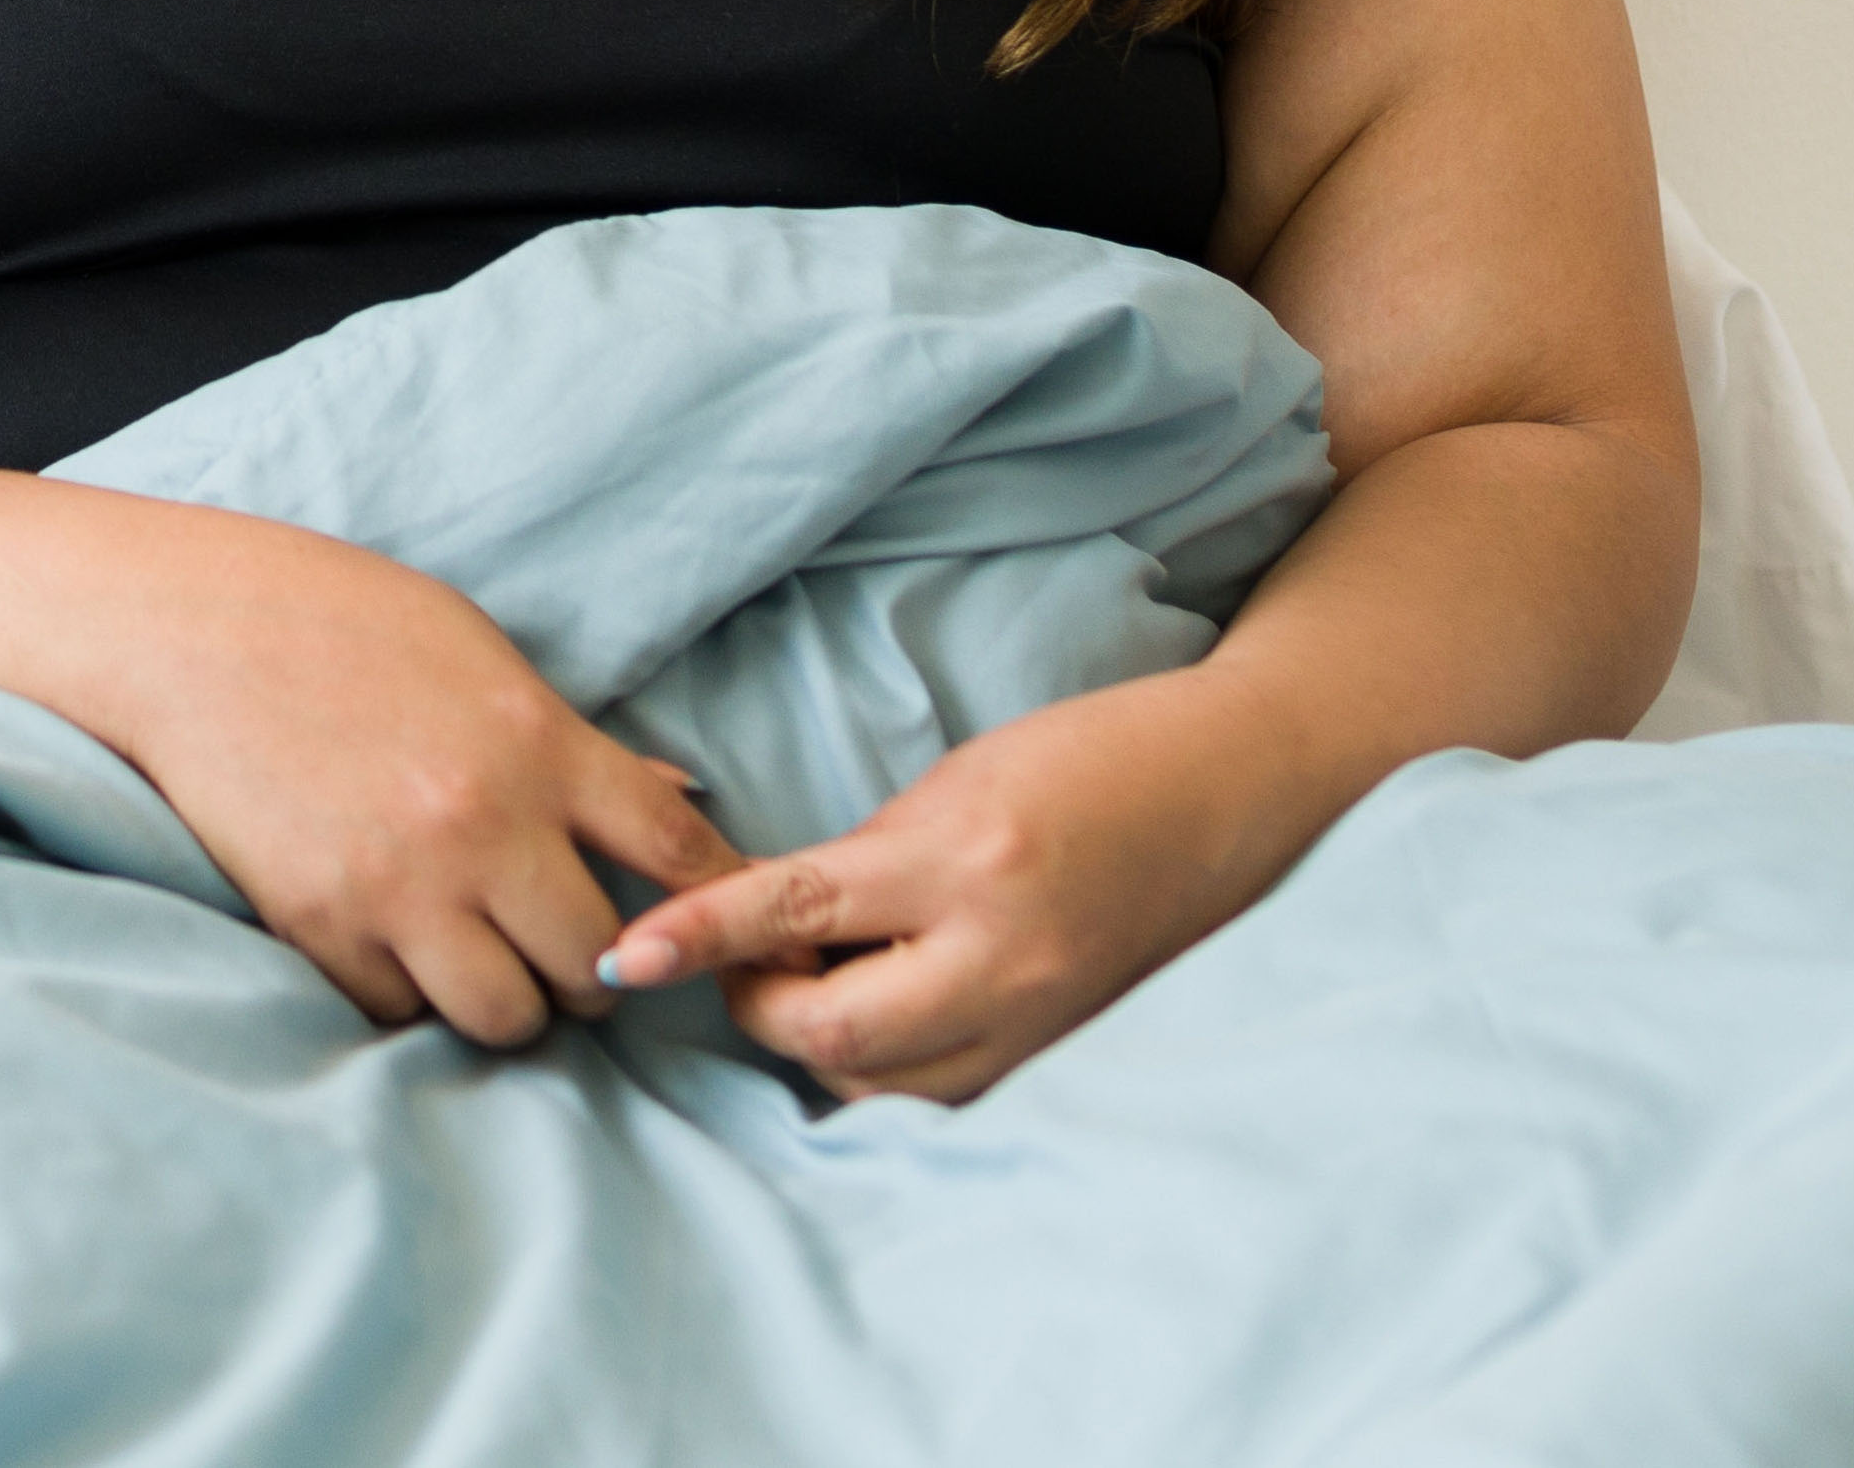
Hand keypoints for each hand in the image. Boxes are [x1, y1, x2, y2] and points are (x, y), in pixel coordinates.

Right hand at [99, 513, 745, 1047]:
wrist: (184, 631)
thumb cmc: (335, 620)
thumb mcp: (479, 654)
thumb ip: (573, 741)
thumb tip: (673, 800)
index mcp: (538, 742)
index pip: (679, 851)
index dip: (719, 904)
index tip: (725, 932)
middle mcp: (482, 826)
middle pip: (598, 963)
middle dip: (592, 966)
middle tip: (560, 942)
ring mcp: (399, 886)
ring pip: (507, 1015)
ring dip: (507, 996)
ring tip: (480, 956)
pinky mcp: (321, 926)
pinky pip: (401, 1011)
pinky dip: (407, 991)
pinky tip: (393, 941)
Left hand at [593, 664, 1307, 1101]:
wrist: (1229, 793)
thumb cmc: (1086, 760)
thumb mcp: (955, 782)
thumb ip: (862, 861)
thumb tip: (767, 924)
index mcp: (963, 859)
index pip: (794, 910)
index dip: (698, 937)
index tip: (624, 959)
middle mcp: (1002, 954)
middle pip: (829, 1032)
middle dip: (760, 1007)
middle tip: (748, 960)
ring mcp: (1038, 1016)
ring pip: (880, 1084)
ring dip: (821, 1044)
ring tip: (818, 979)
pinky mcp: (1059, 1051)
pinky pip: (942, 1092)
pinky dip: (889, 1066)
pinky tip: (881, 1013)